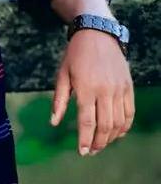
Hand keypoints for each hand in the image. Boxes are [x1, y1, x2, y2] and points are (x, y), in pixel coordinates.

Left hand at [49, 28, 134, 155]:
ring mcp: (119, 88)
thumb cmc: (75, 53)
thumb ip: (60, 100)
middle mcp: (105, 90)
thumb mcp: (62, 73)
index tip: (81, 151)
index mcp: (86, 87)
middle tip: (91, 151)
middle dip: (98, 142)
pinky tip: (116, 133)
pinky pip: (130, 113)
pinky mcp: (128, 86)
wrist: (97, 32)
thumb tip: (54, 122)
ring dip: (111, 138)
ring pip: (119, 122)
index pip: (87, 121)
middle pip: (105, 126)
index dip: (84, 139)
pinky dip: (125, 127)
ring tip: (101, 144)